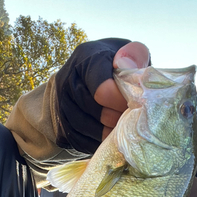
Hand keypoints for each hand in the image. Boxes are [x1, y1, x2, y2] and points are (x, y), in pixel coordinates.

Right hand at [55, 39, 149, 153]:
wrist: (83, 83)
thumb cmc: (114, 68)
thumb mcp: (128, 55)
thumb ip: (135, 54)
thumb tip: (127, 66)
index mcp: (85, 58)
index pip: (103, 90)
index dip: (122, 102)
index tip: (136, 105)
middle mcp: (66, 80)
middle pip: (96, 111)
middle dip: (118, 118)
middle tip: (133, 120)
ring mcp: (59, 105)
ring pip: (89, 129)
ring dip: (110, 132)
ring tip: (124, 128)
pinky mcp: (60, 127)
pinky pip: (81, 142)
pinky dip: (99, 142)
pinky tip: (111, 136)